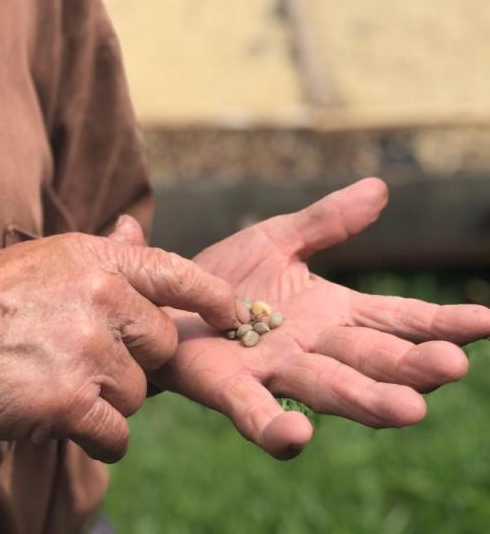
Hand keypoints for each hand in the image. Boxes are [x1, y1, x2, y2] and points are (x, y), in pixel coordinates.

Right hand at [0, 231, 244, 461]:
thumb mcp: (44, 258)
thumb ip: (102, 252)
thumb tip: (136, 229)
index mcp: (95, 258)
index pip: (173, 271)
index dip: (211, 295)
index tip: (234, 312)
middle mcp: (100, 297)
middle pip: (161, 342)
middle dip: (137, 360)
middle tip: (92, 362)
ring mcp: (87, 348)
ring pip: (137, 391)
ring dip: (108, 399)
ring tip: (60, 384)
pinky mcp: (70, 401)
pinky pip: (117, 432)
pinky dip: (99, 436)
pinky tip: (66, 421)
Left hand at [145, 179, 489, 459]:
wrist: (166, 300)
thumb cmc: (228, 276)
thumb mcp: (280, 238)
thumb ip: (328, 221)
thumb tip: (381, 188)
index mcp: (334, 313)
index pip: (397, 319)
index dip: (441, 323)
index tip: (488, 322)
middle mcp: (316, 347)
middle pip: (373, 359)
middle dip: (412, 365)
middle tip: (452, 366)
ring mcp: (276, 371)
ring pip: (330, 388)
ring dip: (369, 400)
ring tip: (409, 409)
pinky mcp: (232, 389)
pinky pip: (257, 414)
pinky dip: (277, 430)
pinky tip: (298, 437)